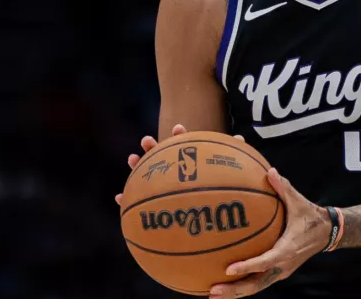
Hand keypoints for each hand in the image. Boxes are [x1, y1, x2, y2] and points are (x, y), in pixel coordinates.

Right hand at [114, 124, 243, 205]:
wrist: (212, 231)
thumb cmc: (223, 204)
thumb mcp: (232, 182)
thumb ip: (233, 163)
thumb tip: (241, 139)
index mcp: (192, 168)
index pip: (185, 148)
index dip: (181, 137)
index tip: (179, 129)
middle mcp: (175, 176)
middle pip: (161, 158)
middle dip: (152, 148)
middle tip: (147, 141)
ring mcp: (163, 190)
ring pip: (145, 177)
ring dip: (136, 167)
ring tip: (131, 159)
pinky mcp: (154, 210)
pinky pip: (137, 204)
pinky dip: (128, 200)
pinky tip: (119, 197)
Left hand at [209, 169, 330, 298]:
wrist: (327, 233)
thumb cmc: (310, 216)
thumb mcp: (299, 202)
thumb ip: (284, 188)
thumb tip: (270, 171)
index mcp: (287, 249)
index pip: (265, 262)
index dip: (247, 267)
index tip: (228, 269)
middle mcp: (283, 265)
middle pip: (256, 284)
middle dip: (234, 290)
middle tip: (213, 290)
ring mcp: (281, 271)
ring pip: (256, 287)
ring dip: (235, 292)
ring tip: (213, 293)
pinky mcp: (278, 272)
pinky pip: (259, 282)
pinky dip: (242, 285)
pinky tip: (226, 284)